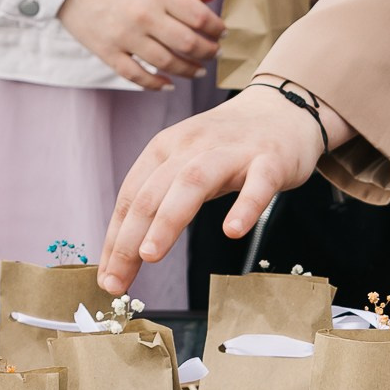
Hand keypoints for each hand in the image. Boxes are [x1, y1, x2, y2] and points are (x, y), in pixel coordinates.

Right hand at [58, 0, 225, 87]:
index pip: (199, 17)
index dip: (216, 28)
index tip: (222, 32)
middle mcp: (144, 15)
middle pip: (188, 43)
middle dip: (208, 51)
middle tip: (214, 53)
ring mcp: (125, 36)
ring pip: (167, 63)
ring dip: (189, 70)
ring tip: (199, 70)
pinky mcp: (107, 52)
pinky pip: (136, 76)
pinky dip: (156, 84)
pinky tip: (168, 84)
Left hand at [98, 82, 355, 293]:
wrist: (283, 109)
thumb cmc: (229, 145)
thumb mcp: (186, 162)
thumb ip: (161, 197)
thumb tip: (127, 248)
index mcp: (167, 147)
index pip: (131, 194)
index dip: (115, 237)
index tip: (107, 276)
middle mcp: (193, 145)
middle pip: (153, 192)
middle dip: (129, 239)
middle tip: (117, 280)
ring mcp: (233, 151)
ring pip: (193, 182)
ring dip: (167, 220)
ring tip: (150, 255)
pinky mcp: (270, 160)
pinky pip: (257, 183)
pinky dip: (244, 206)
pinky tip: (232, 230)